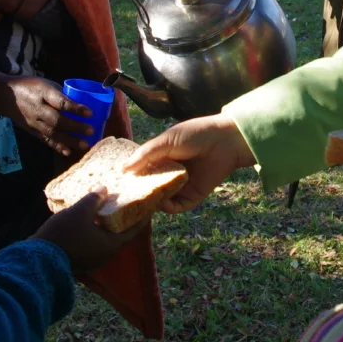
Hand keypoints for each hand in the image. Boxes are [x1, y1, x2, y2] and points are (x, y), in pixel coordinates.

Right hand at [0, 71, 93, 156]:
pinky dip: (57, 146)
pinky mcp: (32, 130)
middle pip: (58, 120)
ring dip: (70, 140)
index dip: (75, 108)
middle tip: (91, 131)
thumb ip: (61, 94)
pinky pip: (45, 140)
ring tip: (85, 145)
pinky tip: (68, 152)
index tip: (89, 113)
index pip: (60, 102)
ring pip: (53, 133)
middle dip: (75, 127)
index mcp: (43, 93)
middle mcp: (38, 108)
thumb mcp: (45, 83)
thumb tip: (81, 103)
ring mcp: (34, 121)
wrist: (5, 96)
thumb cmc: (30, 86)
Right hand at [34, 192, 146, 273]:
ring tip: (107, 206)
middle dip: (123, 218)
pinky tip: (89, 217)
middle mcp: (105, 254)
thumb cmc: (64, 235)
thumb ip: (94, 200)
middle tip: (127, 202)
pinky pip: (93, 240)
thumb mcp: (80, 212)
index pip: (133, 230)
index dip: (141, 217)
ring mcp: (92, 258)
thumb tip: (104, 189)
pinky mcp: (80, 257)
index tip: (149, 206)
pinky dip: (95, 229)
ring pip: (105, 237)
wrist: (38, 259)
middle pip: (119, 233)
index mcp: (111, 245)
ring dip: (107, 223)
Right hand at [124, 114, 254, 213]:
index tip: (116, 184)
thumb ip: (146, 154)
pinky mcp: (193, 196)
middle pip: (150, 187)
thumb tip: (124, 169)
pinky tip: (161, 203)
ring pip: (161, 199)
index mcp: (162, 157)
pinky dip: (168, 207)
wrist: (225, 140)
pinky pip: (177, 206)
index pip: (142, 170)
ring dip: (152, 202)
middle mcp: (170, 173)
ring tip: (141, 202)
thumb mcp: (166, 140)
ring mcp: (181, 185)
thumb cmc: (196, 134)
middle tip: (125, 199)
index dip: (130, 177)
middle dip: (139, 193)